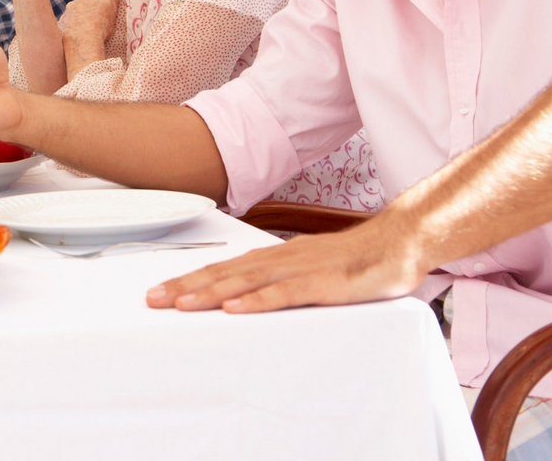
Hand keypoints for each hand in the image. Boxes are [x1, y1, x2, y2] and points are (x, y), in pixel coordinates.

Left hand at [59, 0, 120, 73]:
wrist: (85, 42)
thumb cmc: (101, 23)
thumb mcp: (111, 4)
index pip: (92, 2)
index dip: (99, 11)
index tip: (103, 20)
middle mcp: (71, 5)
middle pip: (81, 11)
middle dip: (87, 17)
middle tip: (96, 29)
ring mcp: (64, 18)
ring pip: (73, 21)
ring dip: (79, 26)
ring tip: (88, 38)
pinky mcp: (59, 30)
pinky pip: (66, 31)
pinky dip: (71, 35)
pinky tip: (78, 42)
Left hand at [145, 215, 428, 313]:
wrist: (398, 243)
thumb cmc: (354, 259)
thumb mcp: (307, 267)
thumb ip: (278, 278)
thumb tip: (247, 292)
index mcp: (274, 256)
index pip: (222, 268)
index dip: (189, 280)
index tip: (159, 291)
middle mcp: (279, 259)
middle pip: (223, 273)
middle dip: (185, 287)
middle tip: (153, 300)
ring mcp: (299, 269)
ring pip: (245, 282)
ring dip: (210, 293)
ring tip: (181, 305)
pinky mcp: (322, 284)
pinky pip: (284, 294)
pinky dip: (257, 301)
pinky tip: (235, 308)